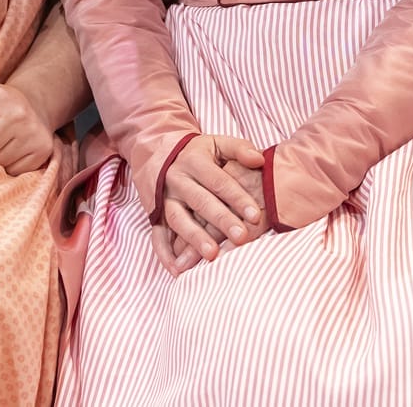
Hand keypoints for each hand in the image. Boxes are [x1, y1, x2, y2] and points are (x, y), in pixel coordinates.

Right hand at [156, 135, 264, 268]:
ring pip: (177, 219)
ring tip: (212, 254)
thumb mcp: (216, 143)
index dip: (237, 198)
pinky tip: (178, 269)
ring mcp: (163, 198)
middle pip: (200, 201)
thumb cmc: (196, 152)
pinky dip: (164, 254)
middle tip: (241, 237)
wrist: (156, 151)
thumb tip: (258, 158)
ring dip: (193, 238)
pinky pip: (157, 235)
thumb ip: (239, 148)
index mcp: (194, 161)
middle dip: (221, 220)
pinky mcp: (154, 213)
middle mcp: (176, 179)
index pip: (219, 181)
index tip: (255, 215)